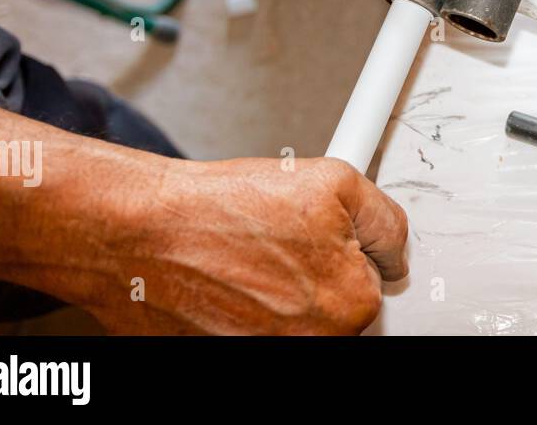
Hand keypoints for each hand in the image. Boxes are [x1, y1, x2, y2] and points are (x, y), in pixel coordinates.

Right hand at [91, 157, 407, 334]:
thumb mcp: (334, 180)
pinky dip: (245, 316)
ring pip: (297, 321)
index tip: (318, 244)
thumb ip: (383, 219)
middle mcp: (318, 340)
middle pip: (336, 307)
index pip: (375, 283)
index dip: (346, 250)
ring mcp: (271, 354)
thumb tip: (396, 248)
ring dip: (278, 296)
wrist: (140, 233)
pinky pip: (257, 333)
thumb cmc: (220, 209)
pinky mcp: (227, 356)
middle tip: (274, 247)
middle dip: (314, 274)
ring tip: (244, 263)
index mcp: (351, 302)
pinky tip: (225, 287)